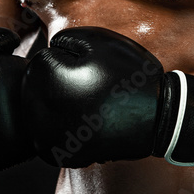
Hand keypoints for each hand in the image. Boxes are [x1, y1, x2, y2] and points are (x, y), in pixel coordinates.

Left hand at [22, 27, 193, 167]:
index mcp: (47, 76)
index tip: (89, 69)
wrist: (157, 118)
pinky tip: (85, 124)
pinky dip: (64, 130)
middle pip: (36, 89)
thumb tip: (50, 48)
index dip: (67, 60)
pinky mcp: (60, 155)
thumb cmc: (129, 77)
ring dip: (57, 107)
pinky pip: (51, 137)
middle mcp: (39, 109)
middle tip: (90, 88)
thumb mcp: (99, 41)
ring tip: (88, 106)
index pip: (41, 61)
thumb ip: (66, 38)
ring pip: (40, 113)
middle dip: (57, 84)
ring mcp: (48, 136)